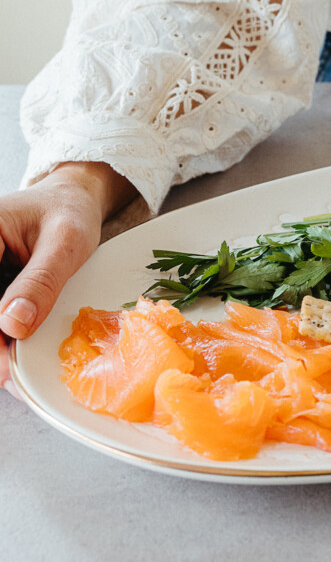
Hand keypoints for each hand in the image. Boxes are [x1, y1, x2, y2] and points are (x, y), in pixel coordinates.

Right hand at [0, 162, 136, 398]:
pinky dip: (4, 341)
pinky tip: (19, 356)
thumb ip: (41, 280)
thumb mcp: (66, 240)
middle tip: (14, 377)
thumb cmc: (69, 212)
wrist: (73, 202)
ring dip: (0, 347)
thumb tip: (12, 324)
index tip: (7, 366)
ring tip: (18, 374)